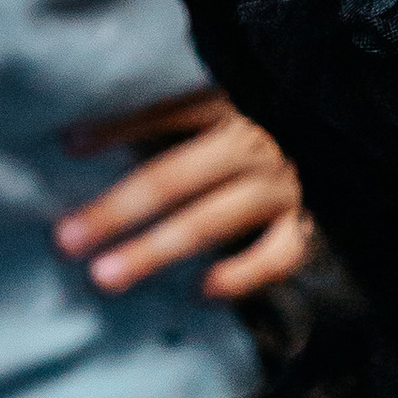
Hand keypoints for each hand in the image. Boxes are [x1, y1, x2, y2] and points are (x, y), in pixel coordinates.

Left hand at [54, 88, 314, 299]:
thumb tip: (75, 139)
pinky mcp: (306, 224)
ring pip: (212, 221)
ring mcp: (282, 185)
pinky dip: (239, 276)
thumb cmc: (243, 138)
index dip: (116, 129)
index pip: (165, 114)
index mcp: (227, 105)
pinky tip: (200, 291)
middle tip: (66, 240)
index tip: (68, 145)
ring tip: (106, 277)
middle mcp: (255, 143)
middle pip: (175, 177)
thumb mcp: (209, 117)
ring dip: (155, 250)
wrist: (330, 142)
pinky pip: (275, 256)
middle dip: (116, 210)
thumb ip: (161, 128)